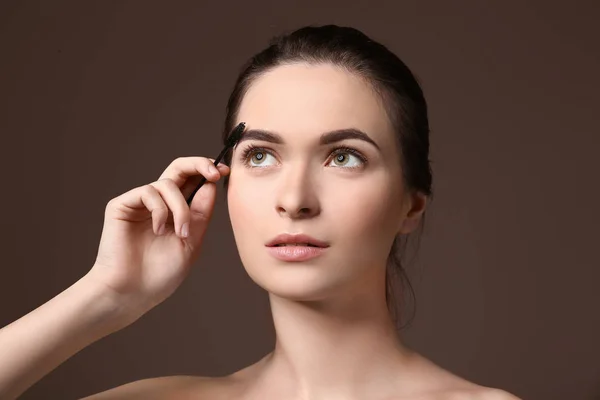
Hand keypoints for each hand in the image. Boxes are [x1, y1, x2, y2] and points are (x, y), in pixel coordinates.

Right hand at [86, 157, 228, 323]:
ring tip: (181, 233)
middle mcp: (159, 203)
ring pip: (168, 183)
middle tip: (215, 173)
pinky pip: (148, 192)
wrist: (133, 293)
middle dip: (199, 164)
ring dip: (181, 208)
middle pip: (178, 167)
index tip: (225, 172)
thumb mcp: (192, 241)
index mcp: (176, 211)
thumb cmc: (161, 274)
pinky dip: (160, 210)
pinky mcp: (122, 205)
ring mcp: (140, 203)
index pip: (193, 181)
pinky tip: (158, 231)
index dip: (208, 171)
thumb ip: (201, 214)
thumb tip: (211, 184)